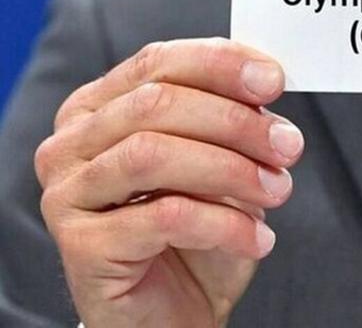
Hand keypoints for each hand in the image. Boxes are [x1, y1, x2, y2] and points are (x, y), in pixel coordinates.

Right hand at [35, 38, 303, 327]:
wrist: (175, 311)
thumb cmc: (196, 232)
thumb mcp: (221, 163)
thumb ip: (231, 120)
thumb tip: (266, 80)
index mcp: (100, 108)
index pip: (158, 62)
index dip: (219, 64)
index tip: (274, 80)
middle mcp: (72, 144)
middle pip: (157, 104)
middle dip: (236, 121)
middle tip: (288, 145)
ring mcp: (69, 194)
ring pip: (153, 154)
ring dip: (231, 169)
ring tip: (278, 191)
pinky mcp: (81, 246)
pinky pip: (165, 217)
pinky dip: (225, 224)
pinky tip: (257, 239)